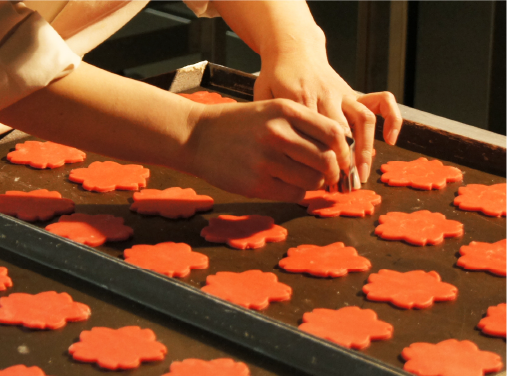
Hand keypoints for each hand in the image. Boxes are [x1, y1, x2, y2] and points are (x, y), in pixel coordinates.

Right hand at [185, 99, 349, 201]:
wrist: (197, 136)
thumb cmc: (238, 124)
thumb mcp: (271, 110)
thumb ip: (303, 124)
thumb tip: (338, 149)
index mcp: (285, 110)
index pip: (333, 133)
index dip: (345, 150)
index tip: (343, 158)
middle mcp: (278, 133)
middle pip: (327, 160)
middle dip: (334, 172)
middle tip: (329, 175)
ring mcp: (266, 160)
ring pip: (312, 180)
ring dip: (315, 184)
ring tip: (306, 179)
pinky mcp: (256, 184)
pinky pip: (293, 194)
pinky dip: (297, 193)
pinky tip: (287, 185)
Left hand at [254, 48, 402, 182]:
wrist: (292, 48)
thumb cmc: (274, 77)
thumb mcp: (263, 96)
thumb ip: (272, 120)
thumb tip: (281, 154)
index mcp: (299, 98)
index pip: (314, 134)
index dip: (320, 161)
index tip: (320, 182)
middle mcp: (325, 95)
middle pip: (339, 132)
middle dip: (344, 163)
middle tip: (342, 188)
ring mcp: (343, 93)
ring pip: (362, 121)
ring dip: (365, 150)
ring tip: (361, 175)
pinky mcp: (354, 92)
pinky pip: (381, 101)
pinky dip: (392, 119)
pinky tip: (391, 139)